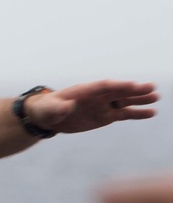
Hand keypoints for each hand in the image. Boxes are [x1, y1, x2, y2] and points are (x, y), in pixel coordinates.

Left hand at [26, 80, 158, 133]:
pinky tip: (151, 112)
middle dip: (134, 90)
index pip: (104, 86)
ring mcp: (103, 105)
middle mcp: (97, 96)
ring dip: (140, 99)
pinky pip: (124, 114)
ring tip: (156, 97)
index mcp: (84, 90)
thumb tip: (67, 107)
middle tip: (152, 88)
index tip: (131, 85)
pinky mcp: (106, 116)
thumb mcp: (49, 109)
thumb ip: (58, 108)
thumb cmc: (47, 109)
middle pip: (118, 91)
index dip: (117, 86)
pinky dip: (137, 113)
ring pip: (125, 101)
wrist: (48, 117)